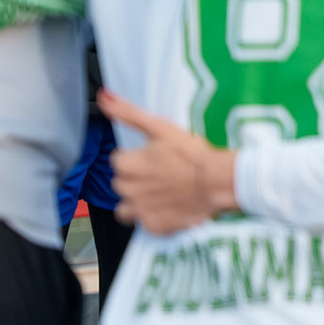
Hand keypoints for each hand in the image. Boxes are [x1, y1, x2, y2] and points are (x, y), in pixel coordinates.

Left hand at [99, 90, 237, 233]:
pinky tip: (169, 207)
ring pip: (126, 207)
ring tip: (161, 193)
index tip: (156, 157)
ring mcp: (139, 211)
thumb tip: (104, 98)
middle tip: (162, 173)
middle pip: (121, 183)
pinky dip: (154, 216)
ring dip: (138, 201)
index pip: (119, 161)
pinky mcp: (153, 226)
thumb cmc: (191, 153)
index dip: (137, 158)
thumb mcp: (161, 128)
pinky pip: (144, 223)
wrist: (219, 181)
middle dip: (136, 179)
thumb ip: (129, 114)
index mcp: (125, 166)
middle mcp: (126, 190)